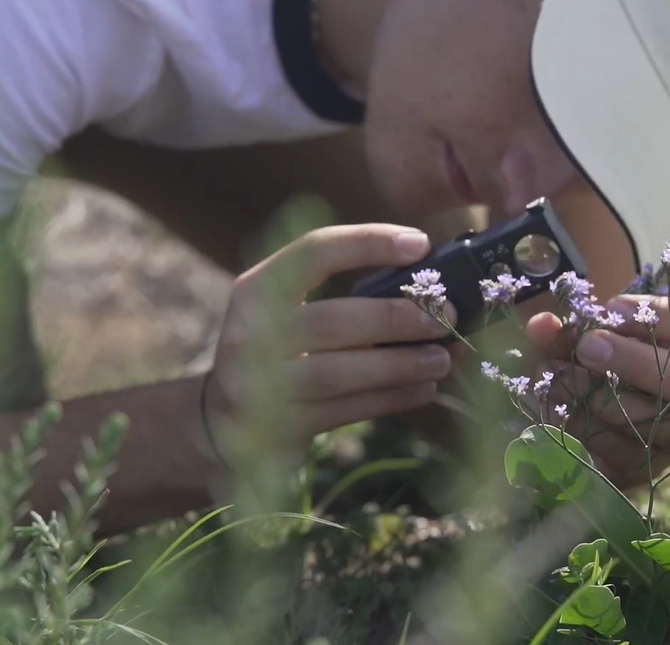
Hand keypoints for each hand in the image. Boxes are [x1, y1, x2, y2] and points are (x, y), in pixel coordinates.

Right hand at [203, 224, 456, 461]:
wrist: (223, 424)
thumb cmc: (279, 354)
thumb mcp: (291, 315)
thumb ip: (346, 298)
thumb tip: (433, 293)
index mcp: (257, 290)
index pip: (314, 252)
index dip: (368, 242)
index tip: (420, 244)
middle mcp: (250, 335)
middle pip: (332, 319)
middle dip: (397, 317)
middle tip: (446, 316)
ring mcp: (259, 386)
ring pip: (341, 372)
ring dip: (401, 364)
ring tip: (441, 359)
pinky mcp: (279, 427)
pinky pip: (346, 410)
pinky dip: (391, 398)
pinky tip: (423, 389)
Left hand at [525, 295, 669, 491]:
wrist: (577, 413)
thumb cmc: (592, 357)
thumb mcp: (580, 337)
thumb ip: (565, 329)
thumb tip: (541, 325)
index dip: (661, 316)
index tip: (612, 307)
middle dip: (635, 361)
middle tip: (587, 347)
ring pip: (655, 422)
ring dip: (599, 398)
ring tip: (556, 375)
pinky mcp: (644, 469)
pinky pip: (620, 457)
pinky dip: (582, 432)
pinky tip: (552, 409)